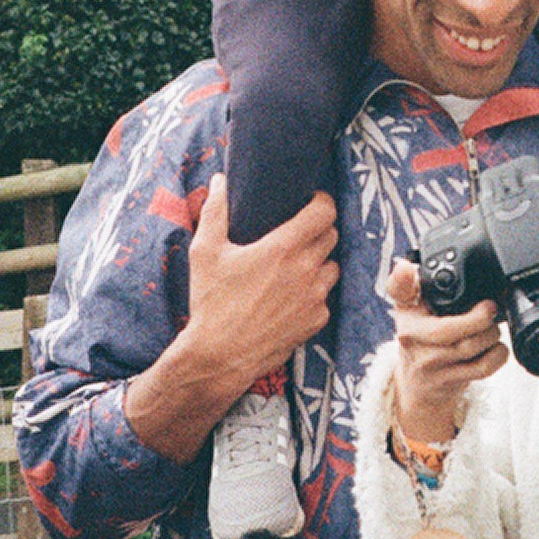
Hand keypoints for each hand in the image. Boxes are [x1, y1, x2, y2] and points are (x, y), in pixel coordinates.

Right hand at [128, 184, 337, 457]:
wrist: (220, 357)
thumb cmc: (211, 302)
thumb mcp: (205, 252)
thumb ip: (215, 211)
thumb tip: (220, 181)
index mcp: (284, 248)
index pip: (325, 212)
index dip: (321, 202)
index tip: (310, 201)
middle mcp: (306, 270)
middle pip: (331, 236)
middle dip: (318, 229)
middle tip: (297, 232)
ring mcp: (315, 298)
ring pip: (332, 267)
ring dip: (319, 261)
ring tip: (296, 264)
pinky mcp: (316, 321)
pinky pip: (325, 297)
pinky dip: (314, 292)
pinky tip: (291, 295)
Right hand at [386, 257, 508, 446]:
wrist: (418, 387)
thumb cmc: (419, 341)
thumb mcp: (408, 311)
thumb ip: (408, 285)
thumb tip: (403, 266)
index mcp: (406, 317)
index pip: (405, 297)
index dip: (414, 284)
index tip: (428, 276)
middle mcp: (414, 341)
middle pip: (449, 328)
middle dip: (479, 317)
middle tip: (490, 308)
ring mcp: (432, 364)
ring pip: (470, 347)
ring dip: (491, 334)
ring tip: (492, 328)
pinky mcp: (451, 381)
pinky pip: (482, 368)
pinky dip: (498, 355)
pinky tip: (496, 348)